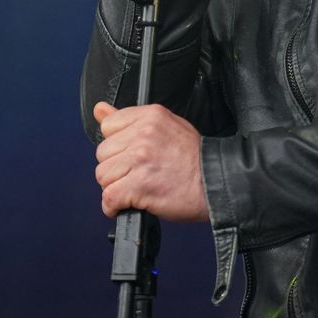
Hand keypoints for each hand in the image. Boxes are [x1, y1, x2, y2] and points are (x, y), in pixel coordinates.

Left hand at [93, 102, 208, 222]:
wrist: (217, 182)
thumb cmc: (195, 159)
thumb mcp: (166, 126)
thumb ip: (131, 120)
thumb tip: (100, 110)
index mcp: (150, 116)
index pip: (108, 126)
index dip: (117, 145)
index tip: (129, 155)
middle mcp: (143, 134)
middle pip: (103, 153)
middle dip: (115, 168)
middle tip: (135, 175)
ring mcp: (141, 159)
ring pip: (103, 175)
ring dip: (115, 187)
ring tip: (135, 189)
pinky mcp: (139, 185)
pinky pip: (109, 197)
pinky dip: (113, 207)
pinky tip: (128, 205)